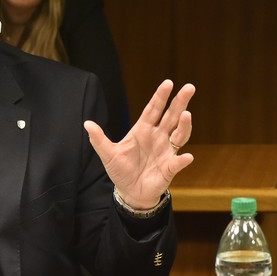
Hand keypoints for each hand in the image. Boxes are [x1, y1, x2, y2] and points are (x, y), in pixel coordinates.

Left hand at [84, 79, 194, 209]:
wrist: (130, 192)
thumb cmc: (120, 170)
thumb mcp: (108, 154)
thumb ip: (99, 139)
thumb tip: (87, 123)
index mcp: (143, 129)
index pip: (153, 109)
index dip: (160, 97)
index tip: (168, 83)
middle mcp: (158, 136)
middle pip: (171, 116)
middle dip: (180, 102)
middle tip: (189, 87)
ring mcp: (166, 151)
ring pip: (179, 134)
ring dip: (184, 125)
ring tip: (187, 114)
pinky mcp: (170, 167)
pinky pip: (177, 162)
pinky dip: (182, 160)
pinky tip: (187, 157)